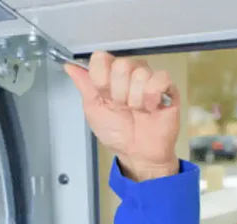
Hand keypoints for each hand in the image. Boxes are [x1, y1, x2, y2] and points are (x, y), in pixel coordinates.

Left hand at [65, 51, 180, 180]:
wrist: (137, 153)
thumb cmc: (116, 133)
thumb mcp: (94, 110)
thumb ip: (84, 86)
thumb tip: (69, 66)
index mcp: (109, 76)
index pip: (101, 58)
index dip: (101, 78)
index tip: (103, 95)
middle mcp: (128, 73)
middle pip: (121, 64)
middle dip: (119, 92)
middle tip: (122, 107)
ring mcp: (148, 78)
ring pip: (140, 73)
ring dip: (135, 99)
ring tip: (137, 111)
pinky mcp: (167, 86)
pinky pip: (159, 78)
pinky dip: (151, 97)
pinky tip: (151, 108)